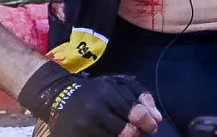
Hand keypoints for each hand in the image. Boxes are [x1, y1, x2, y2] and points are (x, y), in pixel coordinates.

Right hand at [18, 61, 162, 136]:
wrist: (58, 96)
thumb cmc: (94, 91)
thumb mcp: (118, 85)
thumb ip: (140, 97)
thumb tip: (157, 118)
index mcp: (107, 94)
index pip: (135, 113)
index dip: (147, 122)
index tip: (152, 126)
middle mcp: (95, 111)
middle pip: (126, 132)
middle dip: (135, 133)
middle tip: (136, 131)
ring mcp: (83, 127)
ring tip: (123, 132)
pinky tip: (108, 133)